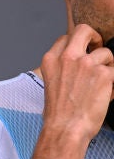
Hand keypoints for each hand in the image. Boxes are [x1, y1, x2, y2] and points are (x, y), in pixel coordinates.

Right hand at [39, 24, 113, 142]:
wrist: (66, 128)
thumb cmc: (59, 111)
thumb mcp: (51, 81)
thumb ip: (62, 66)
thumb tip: (78, 62)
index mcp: (51, 59)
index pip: (66, 37)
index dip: (77, 44)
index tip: (83, 53)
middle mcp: (67, 57)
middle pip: (84, 30)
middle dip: (95, 38)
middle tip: (98, 50)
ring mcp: (86, 64)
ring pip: (107, 53)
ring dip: (108, 66)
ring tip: (103, 83)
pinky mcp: (104, 74)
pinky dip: (113, 83)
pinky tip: (106, 94)